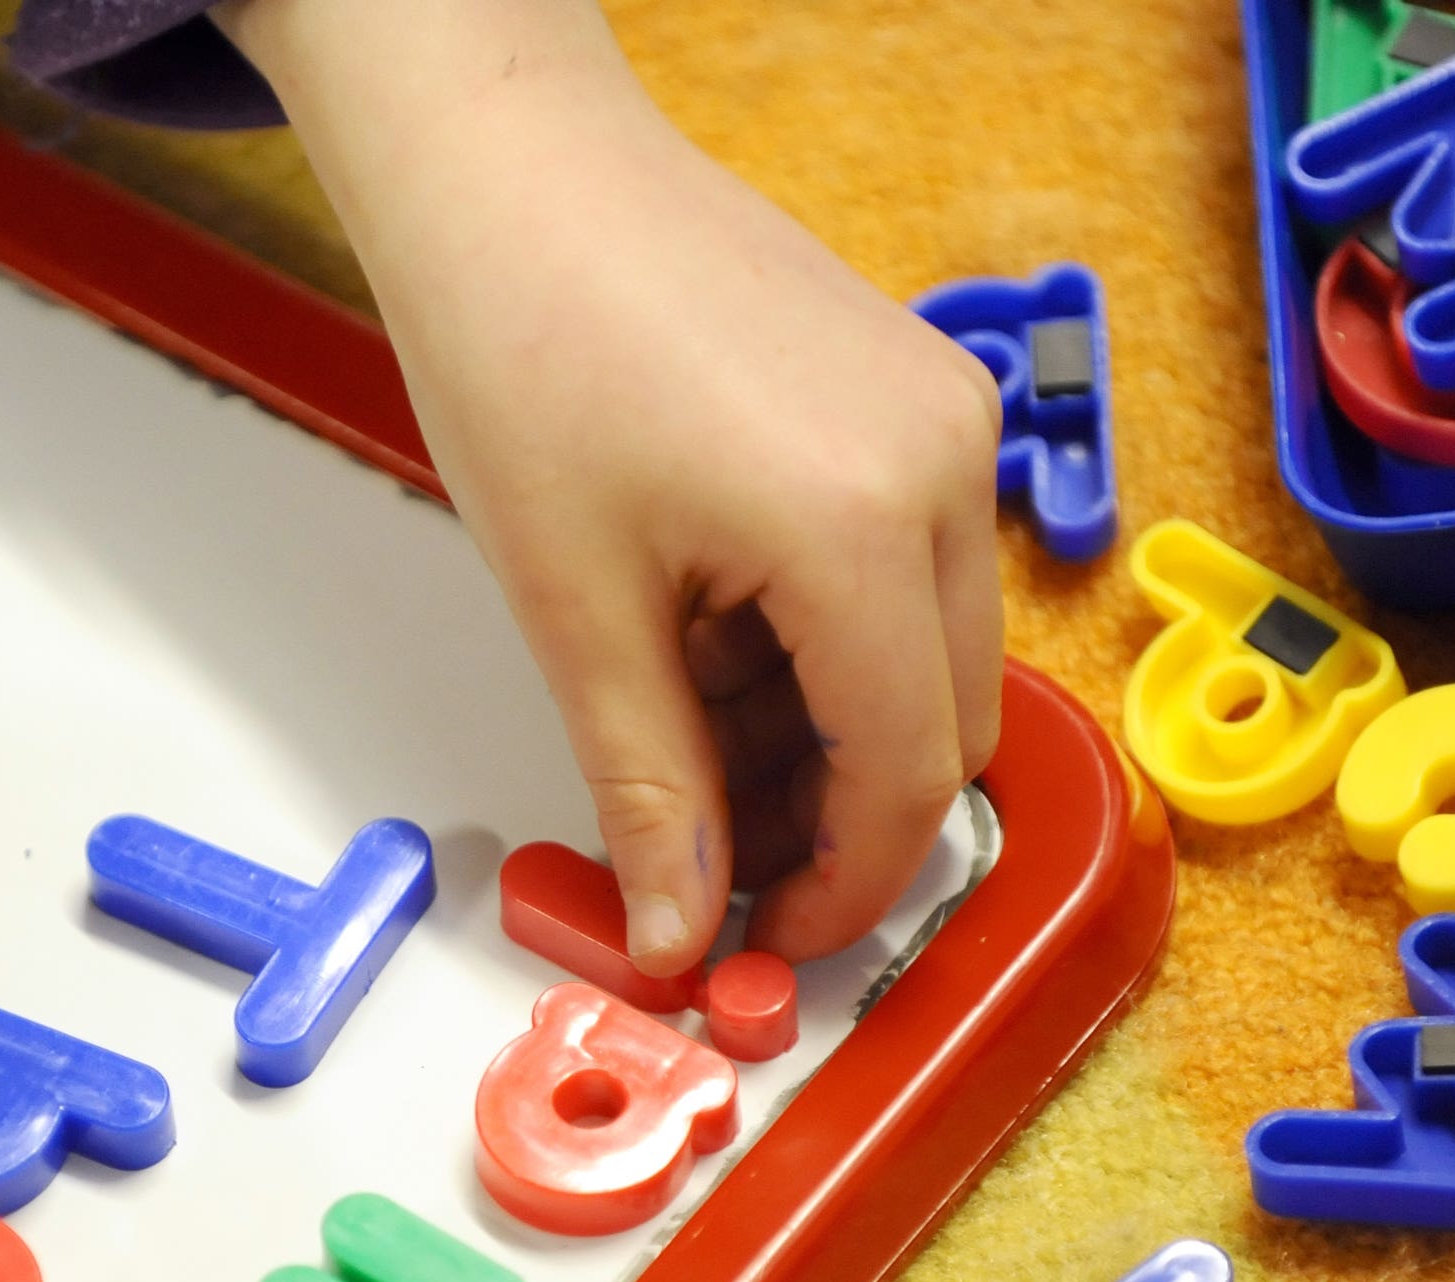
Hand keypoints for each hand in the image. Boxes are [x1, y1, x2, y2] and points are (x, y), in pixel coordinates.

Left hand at [221, 0, 1004, 974]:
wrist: (511, 170)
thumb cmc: (523, 340)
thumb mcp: (575, 609)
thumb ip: (649, 787)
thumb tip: (679, 928)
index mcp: (861, 525)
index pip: (906, 776)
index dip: (839, 887)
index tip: (764, 938)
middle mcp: (941, 464)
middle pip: (943, 721)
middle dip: (834, 814)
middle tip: (710, 853)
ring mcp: (940, 416)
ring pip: (928, 650)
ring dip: (823, 727)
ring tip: (679, 725)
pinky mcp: (913, 391)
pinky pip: (905, 563)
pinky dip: (823, 635)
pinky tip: (710, 632)